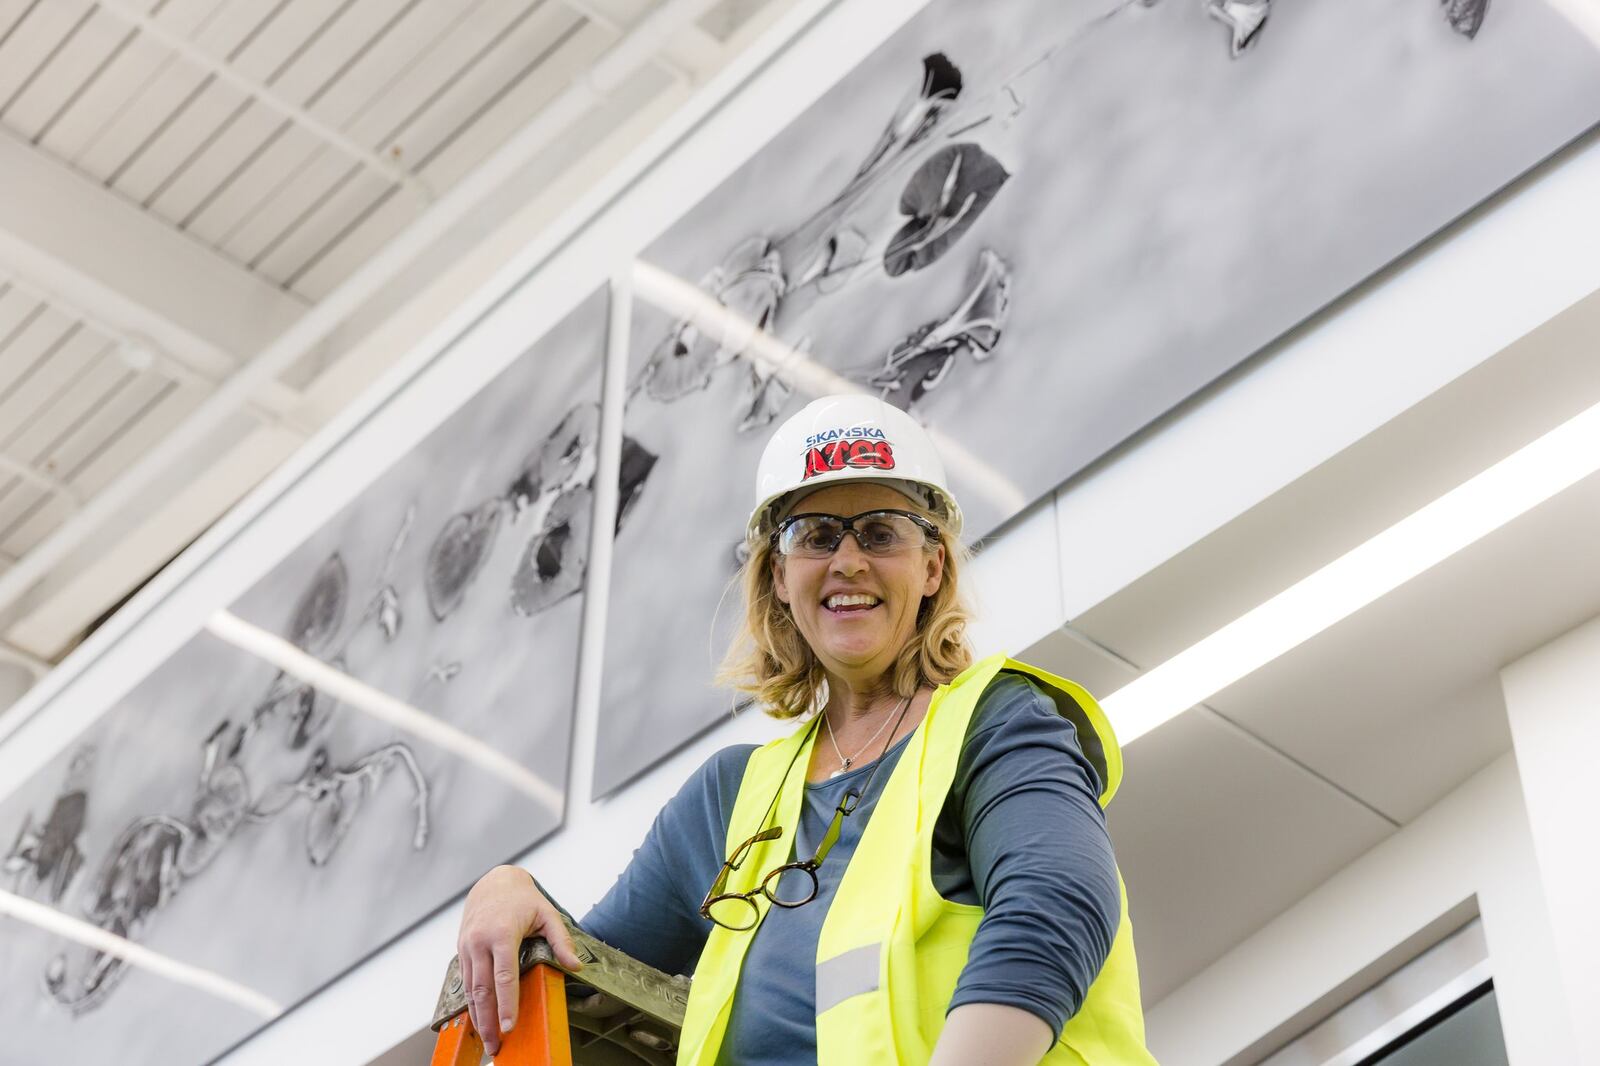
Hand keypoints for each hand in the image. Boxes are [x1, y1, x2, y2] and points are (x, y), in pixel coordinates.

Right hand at [456, 865, 583, 1055]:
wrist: (494, 882)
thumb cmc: (522, 899)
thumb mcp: (547, 914)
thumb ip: (561, 940)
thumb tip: (576, 966)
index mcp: (501, 933)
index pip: (504, 975)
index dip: (507, 1003)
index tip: (510, 1026)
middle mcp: (480, 941)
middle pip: (482, 989)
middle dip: (489, 1020)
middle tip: (496, 1045)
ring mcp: (467, 946)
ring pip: (470, 989)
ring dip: (478, 1017)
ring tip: (487, 1040)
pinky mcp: (462, 951)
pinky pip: (466, 982)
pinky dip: (472, 1003)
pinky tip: (479, 1019)